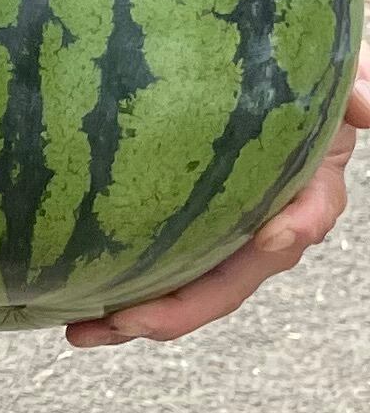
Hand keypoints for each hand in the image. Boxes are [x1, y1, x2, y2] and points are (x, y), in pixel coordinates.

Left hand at [65, 61, 367, 345]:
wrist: (271, 89)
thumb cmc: (300, 83)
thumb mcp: (335, 80)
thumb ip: (352, 90)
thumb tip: (368, 103)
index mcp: (309, 190)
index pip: (310, 212)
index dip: (295, 228)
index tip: (273, 237)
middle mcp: (266, 229)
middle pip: (231, 281)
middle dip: (181, 309)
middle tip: (131, 321)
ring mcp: (223, 242)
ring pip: (186, 293)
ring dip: (134, 318)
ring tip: (83, 331)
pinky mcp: (185, 240)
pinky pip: (156, 275)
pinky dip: (117, 295)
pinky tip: (73, 312)